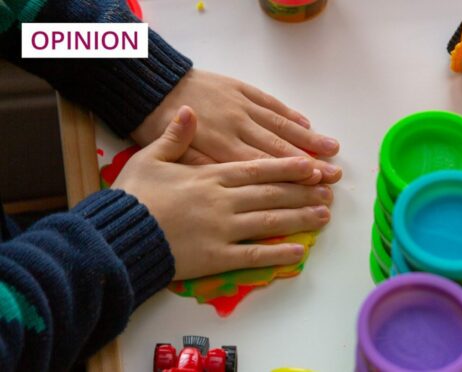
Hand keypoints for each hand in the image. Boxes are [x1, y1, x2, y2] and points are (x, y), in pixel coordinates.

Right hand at [114, 106, 332, 279]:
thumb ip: (175, 136)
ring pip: (269, 221)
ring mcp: (223, 229)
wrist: (118, 235)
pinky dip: (278, 253)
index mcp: (210, 176)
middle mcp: (223, 200)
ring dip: (300, 218)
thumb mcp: (149, 158)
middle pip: (272, 194)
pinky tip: (298, 252)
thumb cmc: (133, 196)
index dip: (288, 167)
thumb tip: (188, 110)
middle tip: (328, 191)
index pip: (258, 168)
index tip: (311, 166)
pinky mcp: (217, 257)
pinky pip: (253, 255)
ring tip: (323, 216)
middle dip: (303, 192)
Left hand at [131, 69, 341, 183]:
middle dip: (308, 165)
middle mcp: (236, 128)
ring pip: (279, 126)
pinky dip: (289, 114)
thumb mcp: (168, 159)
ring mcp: (241, 107)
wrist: (151, 86)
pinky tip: (307, 123)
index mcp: (219, 150)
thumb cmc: (156, 128)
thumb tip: (233, 192)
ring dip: (308, 139)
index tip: (313, 187)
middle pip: (278, 150)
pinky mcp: (241, 89)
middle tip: (334, 178)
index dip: (290, 179)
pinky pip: (270, 103)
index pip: (262, 168)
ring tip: (333, 150)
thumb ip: (202, 174)